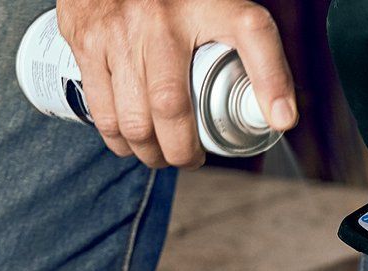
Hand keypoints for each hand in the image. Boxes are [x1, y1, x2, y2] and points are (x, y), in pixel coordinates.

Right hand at [56, 0, 297, 168]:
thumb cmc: (174, 2)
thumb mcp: (221, 13)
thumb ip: (259, 57)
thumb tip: (284, 120)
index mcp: (204, 3)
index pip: (253, 33)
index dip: (272, 81)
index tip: (280, 120)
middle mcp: (158, 16)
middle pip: (169, 108)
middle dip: (178, 151)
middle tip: (186, 158)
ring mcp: (116, 28)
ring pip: (132, 119)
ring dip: (146, 152)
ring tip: (157, 153)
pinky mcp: (83, 37)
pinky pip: (100, 108)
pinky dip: (116, 137)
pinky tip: (128, 140)